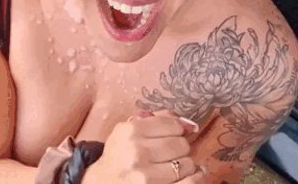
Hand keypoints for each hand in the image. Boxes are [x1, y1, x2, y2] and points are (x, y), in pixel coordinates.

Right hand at [83, 109, 203, 183]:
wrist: (102, 182)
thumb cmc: (120, 155)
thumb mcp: (128, 131)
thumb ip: (158, 120)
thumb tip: (190, 125)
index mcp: (130, 131)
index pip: (173, 125)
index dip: (177, 130)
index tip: (173, 135)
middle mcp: (136, 152)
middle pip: (181, 144)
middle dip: (180, 148)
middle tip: (171, 153)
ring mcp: (145, 176)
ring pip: (187, 164)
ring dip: (185, 165)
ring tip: (174, 166)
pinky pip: (190, 182)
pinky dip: (195, 178)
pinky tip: (190, 175)